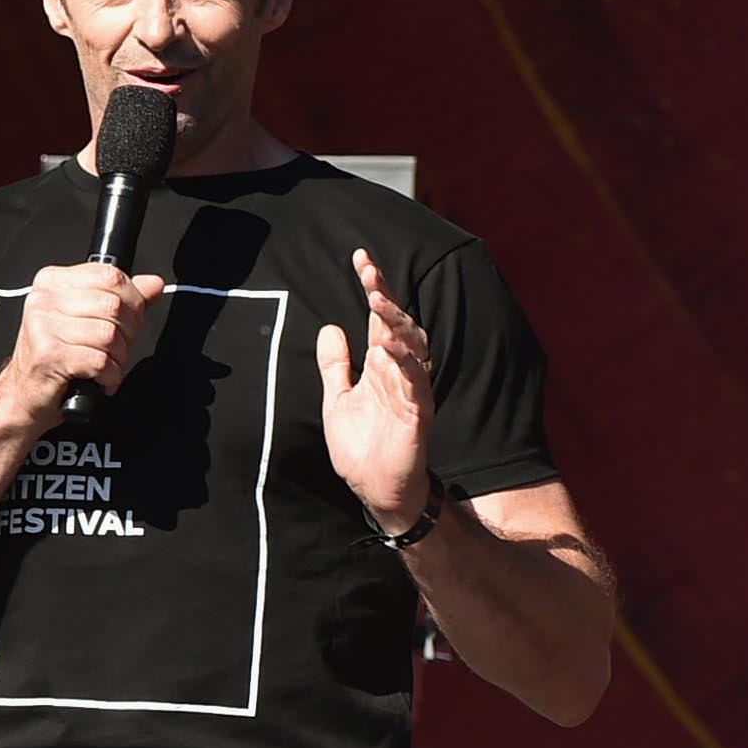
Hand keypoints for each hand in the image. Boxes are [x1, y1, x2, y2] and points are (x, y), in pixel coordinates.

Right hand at [0, 262, 162, 430]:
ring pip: (109, 334)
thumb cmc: (55, 357)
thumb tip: (154, 284)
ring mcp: (43, 326)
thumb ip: (122, 299)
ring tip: (108, 366)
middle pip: (113, 305)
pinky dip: (110, 376)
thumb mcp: (87, 319)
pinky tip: (102, 380)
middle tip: (120, 349)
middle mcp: (44, 299)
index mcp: (53, 281)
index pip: (110, 275)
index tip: (131, 321)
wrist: (23, 394)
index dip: (133, 300)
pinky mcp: (49, 355)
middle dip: (129, 333)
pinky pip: (99, 361)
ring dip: (119, 358)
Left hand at [317, 248, 435, 528]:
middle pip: (398, 323)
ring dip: (396, 322)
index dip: (373, 286)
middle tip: (369, 272)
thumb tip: (329, 328)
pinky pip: (417, 382)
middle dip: (385, 295)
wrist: (377, 490)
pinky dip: (405, 362)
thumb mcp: (336, 401)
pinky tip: (388, 346)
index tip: (361, 257)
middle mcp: (398, 372)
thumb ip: (335, 367)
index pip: (378, 317)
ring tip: (377, 300)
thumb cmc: (362, 449)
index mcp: (380, 365)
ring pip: (412, 346)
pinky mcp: (418, 414)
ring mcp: (410, 391)